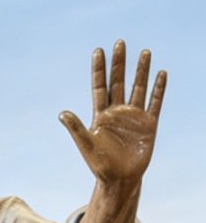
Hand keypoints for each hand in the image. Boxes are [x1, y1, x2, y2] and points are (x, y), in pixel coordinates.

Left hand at [59, 41, 165, 187]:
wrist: (119, 180)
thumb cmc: (100, 165)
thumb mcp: (86, 146)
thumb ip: (76, 129)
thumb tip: (62, 113)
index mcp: (100, 115)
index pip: (99, 86)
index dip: (99, 69)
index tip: (98, 50)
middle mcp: (117, 111)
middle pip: (118, 82)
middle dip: (119, 63)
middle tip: (120, 43)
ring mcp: (134, 116)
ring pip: (138, 88)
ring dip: (141, 71)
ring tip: (144, 52)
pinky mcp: (148, 124)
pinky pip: (155, 102)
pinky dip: (159, 89)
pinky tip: (161, 74)